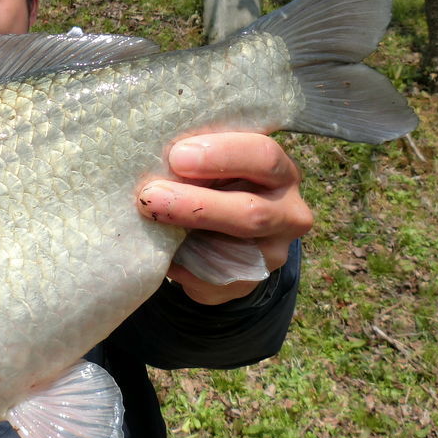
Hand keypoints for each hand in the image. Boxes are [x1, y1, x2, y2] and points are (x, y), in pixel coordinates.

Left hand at [136, 133, 313, 304]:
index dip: (221, 155)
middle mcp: (288, 214)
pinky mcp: (247, 283)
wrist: (224, 237)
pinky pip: (212, 278)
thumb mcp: (215, 166)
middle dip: (198, 204)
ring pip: (233, 251)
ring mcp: (272, 254)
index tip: (177, 156)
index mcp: (280, 172)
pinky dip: (181, 264)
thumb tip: (156, 155)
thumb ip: (200, 162)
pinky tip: (160, 250)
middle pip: (253, 212)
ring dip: (185, 238)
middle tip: (152, 195)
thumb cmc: (214, 184)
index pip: (263, 156)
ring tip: (150, 220)